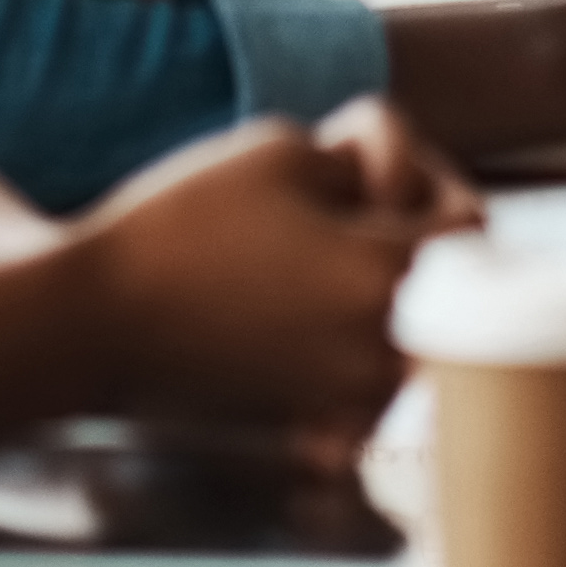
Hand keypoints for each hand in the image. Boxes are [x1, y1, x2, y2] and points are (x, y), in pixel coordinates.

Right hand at [72, 105, 475, 439]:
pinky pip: (375, 385)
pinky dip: (363, 347)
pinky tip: (316, 312)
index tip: (375, 170)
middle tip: (362, 204)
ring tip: (339, 253)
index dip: (435, 178)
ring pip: (423, 338)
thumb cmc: (183, 225)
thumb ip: (371, 156)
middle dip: (421, 234)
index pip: (471, 225)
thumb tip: (400, 187)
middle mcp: (384, 347)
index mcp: (387, 274)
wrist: (95, 324)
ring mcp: (349, 394)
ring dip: (399, 291)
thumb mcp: (287, 147)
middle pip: (456, 285)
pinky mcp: (312, 419)